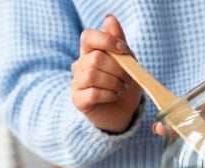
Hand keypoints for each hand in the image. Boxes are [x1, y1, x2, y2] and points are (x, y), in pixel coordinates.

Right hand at [71, 15, 142, 132]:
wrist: (123, 112)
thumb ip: (118, 40)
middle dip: (117, 68)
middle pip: (95, 58)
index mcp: (90, 52)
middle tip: (127, 78)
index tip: (124, 50)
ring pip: (92, 75)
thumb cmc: (123, 84)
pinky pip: (92, 93)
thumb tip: (109, 18)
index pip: (88, 37)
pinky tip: (114, 96)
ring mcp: (76, 83)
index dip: (107, 40)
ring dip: (113, 82)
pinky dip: (108, 94)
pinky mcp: (78, 100)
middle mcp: (79, 66)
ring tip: (121, 88)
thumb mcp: (127, 61)